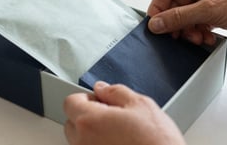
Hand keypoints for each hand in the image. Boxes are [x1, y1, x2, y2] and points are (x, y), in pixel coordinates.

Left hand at [64, 81, 185, 144]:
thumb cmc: (156, 142)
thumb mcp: (141, 105)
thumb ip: (116, 92)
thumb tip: (102, 88)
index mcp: (90, 121)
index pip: (70, 102)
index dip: (86, 97)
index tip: (99, 99)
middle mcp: (83, 142)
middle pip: (72, 122)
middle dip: (88, 116)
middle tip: (112, 116)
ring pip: (81, 140)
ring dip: (94, 133)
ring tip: (120, 134)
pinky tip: (121, 144)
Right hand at [147, 0, 226, 43]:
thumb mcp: (209, 10)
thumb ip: (179, 17)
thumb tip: (156, 23)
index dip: (158, 8)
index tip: (154, 25)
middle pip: (175, 6)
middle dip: (177, 24)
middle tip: (176, 36)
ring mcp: (208, 0)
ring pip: (185, 18)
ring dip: (188, 31)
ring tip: (197, 38)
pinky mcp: (215, 13)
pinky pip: (197, 24)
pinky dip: (198, 33)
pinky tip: (206, 38)